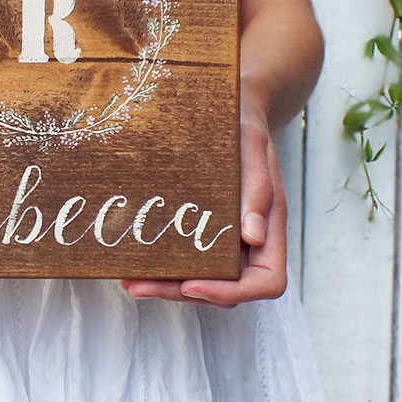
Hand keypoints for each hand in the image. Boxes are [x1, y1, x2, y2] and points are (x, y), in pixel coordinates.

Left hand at [120, 100, 286, 307]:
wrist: (232, 109)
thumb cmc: (243, 124)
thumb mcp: (251, 145)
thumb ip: (257, 187)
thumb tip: (253, 236)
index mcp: (272, 224)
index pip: (267, 281)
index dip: (232, 292)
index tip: (192, 282)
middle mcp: (252, 239)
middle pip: (228, 288)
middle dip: (183, 292)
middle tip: (138, 287)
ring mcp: (228, 237)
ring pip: (206, 279)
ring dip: (169, 285)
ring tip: (129, 281)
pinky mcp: (206, 229)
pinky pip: (190, 258)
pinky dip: (166, 266)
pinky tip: (135, 263)